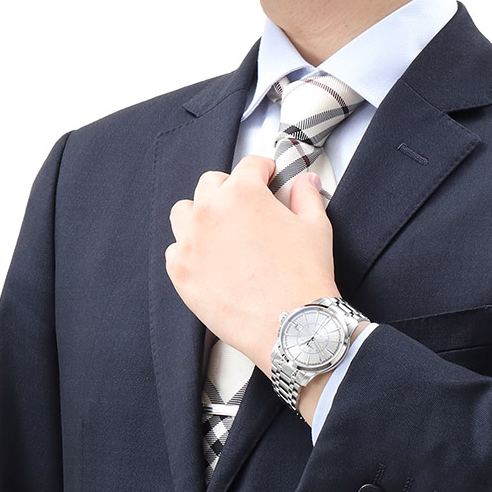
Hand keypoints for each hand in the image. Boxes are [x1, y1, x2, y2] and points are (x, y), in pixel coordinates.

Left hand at [165, 155, 340, 376]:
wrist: (292, 326)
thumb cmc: (305, 278)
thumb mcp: (316, 227)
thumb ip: (306, 196)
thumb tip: (304, 182)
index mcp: (243, 194)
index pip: (249, 165)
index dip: (264, 170)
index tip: (267, 177)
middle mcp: (210, 212)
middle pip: (212, 184)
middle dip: (232, 190)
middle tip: (249, 209)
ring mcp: (190, 243)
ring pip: (184, 213)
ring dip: (202, 215)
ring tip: (222, 232)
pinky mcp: (181, 273)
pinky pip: (176, 251)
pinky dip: (190, 251)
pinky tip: (211, 261)